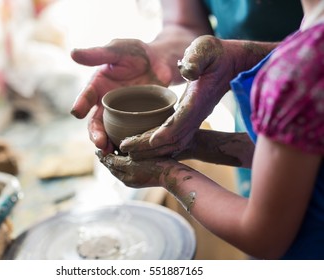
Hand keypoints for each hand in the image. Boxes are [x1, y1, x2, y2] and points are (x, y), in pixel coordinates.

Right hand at [71, 39, 171, 153]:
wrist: (160, 61)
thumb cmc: (136, 53)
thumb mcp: (117, 50)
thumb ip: (98, 54)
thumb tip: (73, 53)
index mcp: (98, 87)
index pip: (86, 97)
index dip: (80, 105)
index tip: (77, 112)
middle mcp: (106, 104)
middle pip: (96, 121)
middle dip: (95, 133)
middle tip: (99, 143)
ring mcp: (121, 114)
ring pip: (111, 132)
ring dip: (109, 143)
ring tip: (111, 152)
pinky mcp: (136, 120)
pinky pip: (130, 133)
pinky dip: (128, 143)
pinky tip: (130, 152)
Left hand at [96, 150, 179, 187]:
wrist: (172, 174)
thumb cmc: (153, 167)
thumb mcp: (131, 163)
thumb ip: (116, 161)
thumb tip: (104, 158)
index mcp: (123, 177)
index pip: (109, 164)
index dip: (103, 154)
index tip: (99, 145)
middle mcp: (128, 180)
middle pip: (114, 165)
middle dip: (109, 155)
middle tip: (104, 144)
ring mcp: (137, 178)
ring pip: (122, 165)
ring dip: (117, 156)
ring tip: (114, 145)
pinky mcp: (145, 175)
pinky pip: (131, 165)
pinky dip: (126, 158)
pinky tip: (130, 150)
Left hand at [120, 35, 263, 157]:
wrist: (232, 64)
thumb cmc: (216, 54)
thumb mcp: (206, 48)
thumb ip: (197, 58)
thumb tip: (186, 71)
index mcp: (198, 99)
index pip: (182, 119)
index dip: (167, 131)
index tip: (150, 141)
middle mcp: (196, 114)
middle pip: (174, 138)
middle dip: (150, 145)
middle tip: (126, 148)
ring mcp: (194, 119)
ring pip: (174, 142)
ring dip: (153, 150)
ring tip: (130, 152)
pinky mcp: (190, 119)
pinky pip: (175, 138)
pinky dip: (159, 146)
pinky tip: (142, 148)